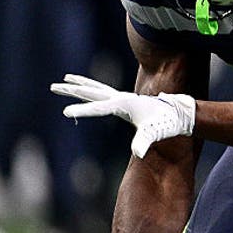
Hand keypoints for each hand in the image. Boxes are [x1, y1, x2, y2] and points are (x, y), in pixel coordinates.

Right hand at [51, 74, 194, 157]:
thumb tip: (138, 153)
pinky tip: (88, 89)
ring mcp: (123, 98)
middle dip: (73, 91)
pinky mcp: (126, 101)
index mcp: (124, 104)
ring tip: (64, 79)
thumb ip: (145, 141)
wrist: (179, 113)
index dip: (82, 110)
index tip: (65, 112)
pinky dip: (93, 89)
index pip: (98, 108)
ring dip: (81, 85)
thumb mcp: (155, 133)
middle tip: (53, 86)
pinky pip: (104, 93)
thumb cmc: (167, 123)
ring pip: (97, 89)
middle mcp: (122, 98)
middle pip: (92, 93)